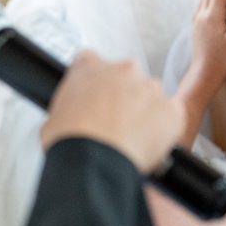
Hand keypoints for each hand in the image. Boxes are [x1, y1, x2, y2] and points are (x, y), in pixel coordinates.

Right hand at [41, 50, 182, 173]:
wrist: (92, 163)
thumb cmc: (70, 143)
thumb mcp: (52, 118)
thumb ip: (68, 108)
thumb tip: (71, 119)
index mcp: (89, 66)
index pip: (92, 62)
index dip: (95, 83)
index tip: (96, 98)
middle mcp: (122, 70)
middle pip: (127, 77)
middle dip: (123, 97)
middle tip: (114, 123)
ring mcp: (149, 88)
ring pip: (151, 95)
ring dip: (144, 112)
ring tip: (131, 138)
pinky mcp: (170, 109)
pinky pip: (172, 114)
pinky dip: (165, 127)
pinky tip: (148, 143)